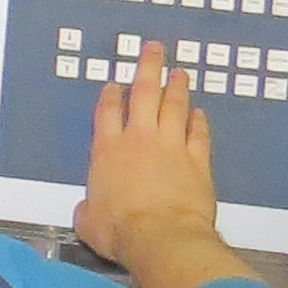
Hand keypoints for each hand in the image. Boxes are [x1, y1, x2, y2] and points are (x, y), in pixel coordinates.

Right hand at [74, 49, 241, 287]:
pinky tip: (199, 113)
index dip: (111, 95)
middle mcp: (139, 141)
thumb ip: (88, 209)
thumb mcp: (88, 221)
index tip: (115, 84)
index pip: (108, 112)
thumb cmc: (120, 230)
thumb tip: (88, 212)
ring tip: (180, 72)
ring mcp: (171, 148)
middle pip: (144, 94)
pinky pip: (198, 134)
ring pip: (174, 107)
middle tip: (154, 49)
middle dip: (149, 68)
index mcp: (108, 151)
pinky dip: (198, 121)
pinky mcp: (196, 162)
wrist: (160, 237)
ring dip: (177, 87)